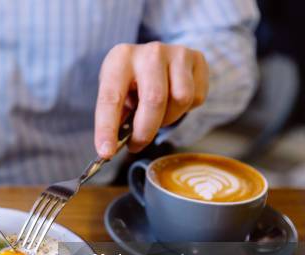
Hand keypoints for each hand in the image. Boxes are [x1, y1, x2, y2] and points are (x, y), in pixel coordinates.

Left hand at [94, 42, 208, 157]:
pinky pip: (197, 97)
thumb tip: (110, 148)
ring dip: (168, 119)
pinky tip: (173, 102)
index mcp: (121, 58)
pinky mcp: (198, 59)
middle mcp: (150, 52)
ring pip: (181, 99)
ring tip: (157, 116)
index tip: (106, 152)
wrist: (155, 57)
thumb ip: (115, 117)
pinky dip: (185, 110)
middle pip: (154, 100)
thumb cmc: (131, 80)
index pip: (111, 98)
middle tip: (136, 145)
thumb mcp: (116, 92)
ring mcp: (177, 53)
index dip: (107, 128)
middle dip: (145, 131)